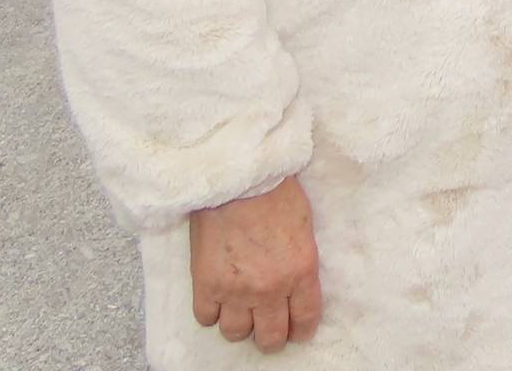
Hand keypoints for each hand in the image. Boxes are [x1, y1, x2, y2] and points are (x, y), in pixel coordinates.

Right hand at [188, 175, 322, 349]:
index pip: (305, 320)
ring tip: (239, 308)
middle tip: (267, 324)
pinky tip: (216, 297)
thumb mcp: (304, 227)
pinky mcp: (205, 283)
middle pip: (270, 338)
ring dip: (239, 323)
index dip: (301, 330)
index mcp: (301, 271)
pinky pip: (206, 318)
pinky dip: (211, 311)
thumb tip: (296, 286)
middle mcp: (270, 288)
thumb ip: (301, 263)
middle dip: (271, 335)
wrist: (237, 174)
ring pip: (236, 333)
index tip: (296, 330)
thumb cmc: (275, 190)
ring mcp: (235, 289)